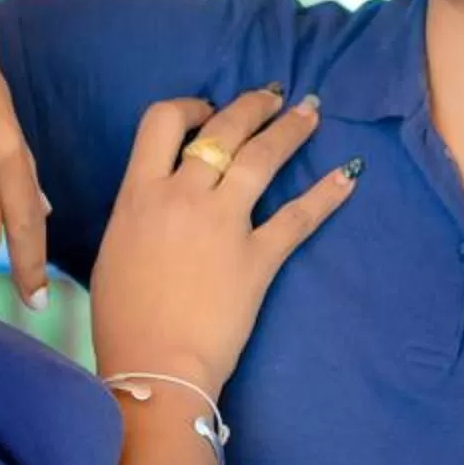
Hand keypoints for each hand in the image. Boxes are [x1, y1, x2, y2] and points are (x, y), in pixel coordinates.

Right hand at [91, 89, 356, 398]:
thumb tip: (155, 200)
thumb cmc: (122, 319)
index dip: (190, 106)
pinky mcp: (258, 257)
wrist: (155, 367)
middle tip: (272, 97)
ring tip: (312, 111)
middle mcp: (183, 197)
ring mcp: (224, 225)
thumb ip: (138, 214)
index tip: (207, 110)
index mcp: (139, 194)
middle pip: (223, 128)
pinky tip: (349, 175)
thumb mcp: (115, 250)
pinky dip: (326, 194)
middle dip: (252, 105)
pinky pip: (297, 217)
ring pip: (262, 157)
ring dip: (291, 129)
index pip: (162, 121)